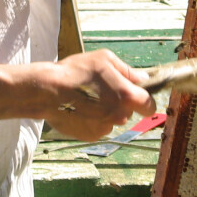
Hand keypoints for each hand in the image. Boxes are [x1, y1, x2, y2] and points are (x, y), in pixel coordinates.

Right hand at [37, 50, 155, 140]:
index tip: (136, 94)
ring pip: (113, 119)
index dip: (144, 99)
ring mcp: (105, 128)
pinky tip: (81, 108)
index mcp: (127, 96)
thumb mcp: (104, 59)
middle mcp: (119, 116)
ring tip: (87, 98)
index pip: (149, 106)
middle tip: (103, 90)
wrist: (47, 92)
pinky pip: (99, 127)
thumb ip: (128, 70)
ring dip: (106, 111)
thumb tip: (143, 79)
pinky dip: (93, 120)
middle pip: (128, 112)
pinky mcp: (91, 136)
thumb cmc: (76, 71)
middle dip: (121, 103)